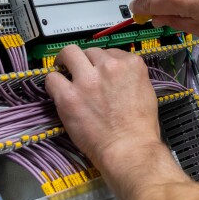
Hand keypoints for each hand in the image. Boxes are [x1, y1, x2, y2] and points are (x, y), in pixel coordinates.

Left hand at [45, 46, 162, 174]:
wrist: (129, 148)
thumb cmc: (140, 126)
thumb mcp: (146, 91)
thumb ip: (130, 77)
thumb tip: (116, 75)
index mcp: (131, 64)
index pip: (111, 52)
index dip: (103, 63)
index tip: (99, 72)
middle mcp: (109, 66)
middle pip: (90, 51)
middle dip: (85, 61)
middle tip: (81, 72)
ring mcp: (87, 80)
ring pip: (68, 54)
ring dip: (66, 62)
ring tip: (64, 72)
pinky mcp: (69, 95)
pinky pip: (52, 78)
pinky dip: (53, 83)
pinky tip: (57, 91)